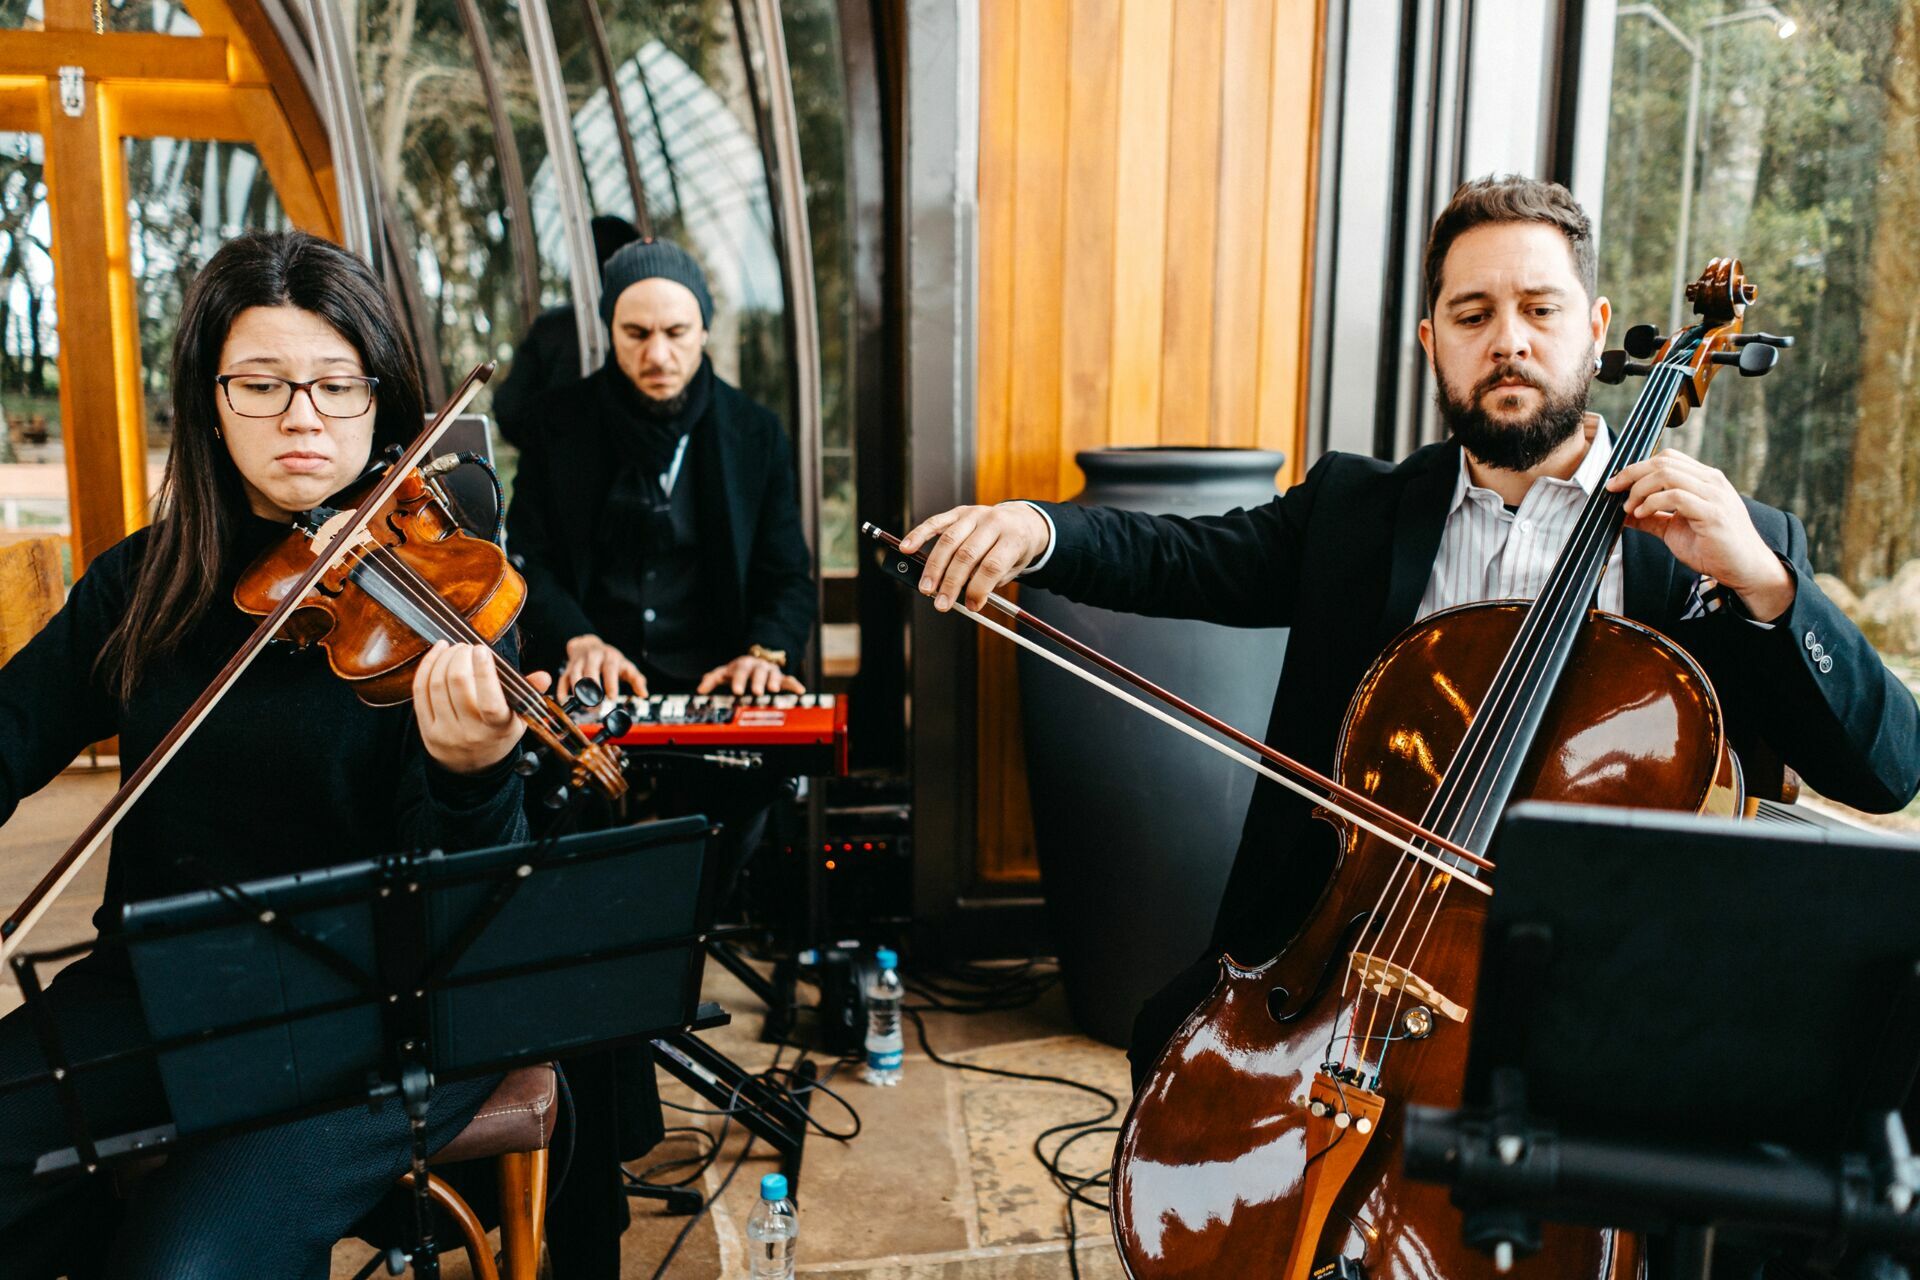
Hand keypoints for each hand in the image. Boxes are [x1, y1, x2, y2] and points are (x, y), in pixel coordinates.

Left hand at [414, 641, 548, 774]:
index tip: (482, 649)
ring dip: (444, 658)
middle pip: (458, 684)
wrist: (470, 769)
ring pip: (437, 684)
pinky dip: (427, 667)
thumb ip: (528, 694)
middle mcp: (470, 731)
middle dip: (461, 656)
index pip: (489, 699)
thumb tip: (544, 676)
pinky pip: (420, 691)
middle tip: (467, 647)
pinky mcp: (425, 728)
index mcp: (497, 728)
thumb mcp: (519, 720)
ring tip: (454, 648)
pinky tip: (437, 654)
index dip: (483, 670)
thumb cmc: (496, 735)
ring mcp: (445, 731)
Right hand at [561, 634, 646, 700]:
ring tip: (585, 706)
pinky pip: (562, 679)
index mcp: (609, 656)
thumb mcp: (626, 666)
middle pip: (590, 671)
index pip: (609, 668)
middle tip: (597, 705)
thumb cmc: (610, 659)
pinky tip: (565, 701)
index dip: (610, 683)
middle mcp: (592, 657)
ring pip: (575, 675)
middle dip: (593, 689)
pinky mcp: (568, 668)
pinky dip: (562, 691)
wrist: (588, 644)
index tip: (611, 697)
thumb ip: (636, 679)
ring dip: (579, 692)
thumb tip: (644, 694)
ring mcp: (578, 662)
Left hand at [697, 654, 804, 695]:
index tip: (737, 691)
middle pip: (757, 672)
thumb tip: (700, 690)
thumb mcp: (724, 672)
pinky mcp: (781, 676)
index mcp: (743, 665)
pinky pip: (789, 679)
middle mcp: (757, 667)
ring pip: (773, 674)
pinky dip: (795, 684)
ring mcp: (769, 671)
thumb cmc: (739, 669)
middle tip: (757, 691)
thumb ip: (712, 679)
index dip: (739, 681)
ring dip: (774, 681)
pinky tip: (800, 690)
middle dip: (757, 681)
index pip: (740, 671)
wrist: (759, 656)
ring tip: (774, 689)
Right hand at [899, 502, 1049, 613]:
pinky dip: (919, 535)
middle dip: (952, 582)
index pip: (992, 565)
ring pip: (949, 541)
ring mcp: (974, 515)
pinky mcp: (959, 511)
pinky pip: (935, 522)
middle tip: (942, 603)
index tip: (972, 606)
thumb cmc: (1014, 549)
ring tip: (926, 588)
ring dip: (934, 568)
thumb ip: (990, 581)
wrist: (1021, 520)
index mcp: (1013, 538)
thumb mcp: (1012, 568)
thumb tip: (963, 596)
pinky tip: (907, 549)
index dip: (979, 588)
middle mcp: (993, 522)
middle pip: (967, 555)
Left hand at [1605, 448, 1794, 620]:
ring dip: (1640, 489)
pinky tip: (1642, 514)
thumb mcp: (1674, 529)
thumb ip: (1651, 517)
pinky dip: (1652, 502)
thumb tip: (1623, 512)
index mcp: (1705, 480)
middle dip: (1632, 474)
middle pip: (1664, 462)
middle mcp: (1711, 481)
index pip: (1668, 458)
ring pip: (1667, 474)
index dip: (1638, 466)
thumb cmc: (1713, 548)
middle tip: (1613, 490)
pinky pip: (1676, 496)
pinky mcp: (1713, 513)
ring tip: (1629, 507)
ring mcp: (1714, 495)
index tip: (1617, 483)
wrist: (1744, 569)